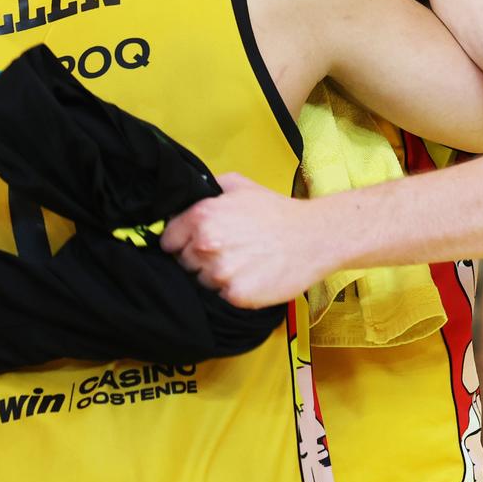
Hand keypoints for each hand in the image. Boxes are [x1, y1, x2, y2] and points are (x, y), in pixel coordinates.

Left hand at [161, 174, 331, 308]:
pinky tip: (250, 276)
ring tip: (241, 263)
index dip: (180, 241)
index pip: (168, 240)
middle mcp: (206, 244)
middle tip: (227, 250)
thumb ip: (206, 189)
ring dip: (215, 276)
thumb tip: (185, 199)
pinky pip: (221, 297)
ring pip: (201, 281)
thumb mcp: (238, 184)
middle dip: (199, 258)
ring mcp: (221, 273)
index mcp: (202, 216)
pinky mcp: (236, 296)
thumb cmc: (276, 210)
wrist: (314, 236)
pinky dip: (233, 290)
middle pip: (183, 262)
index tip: (193, 242)